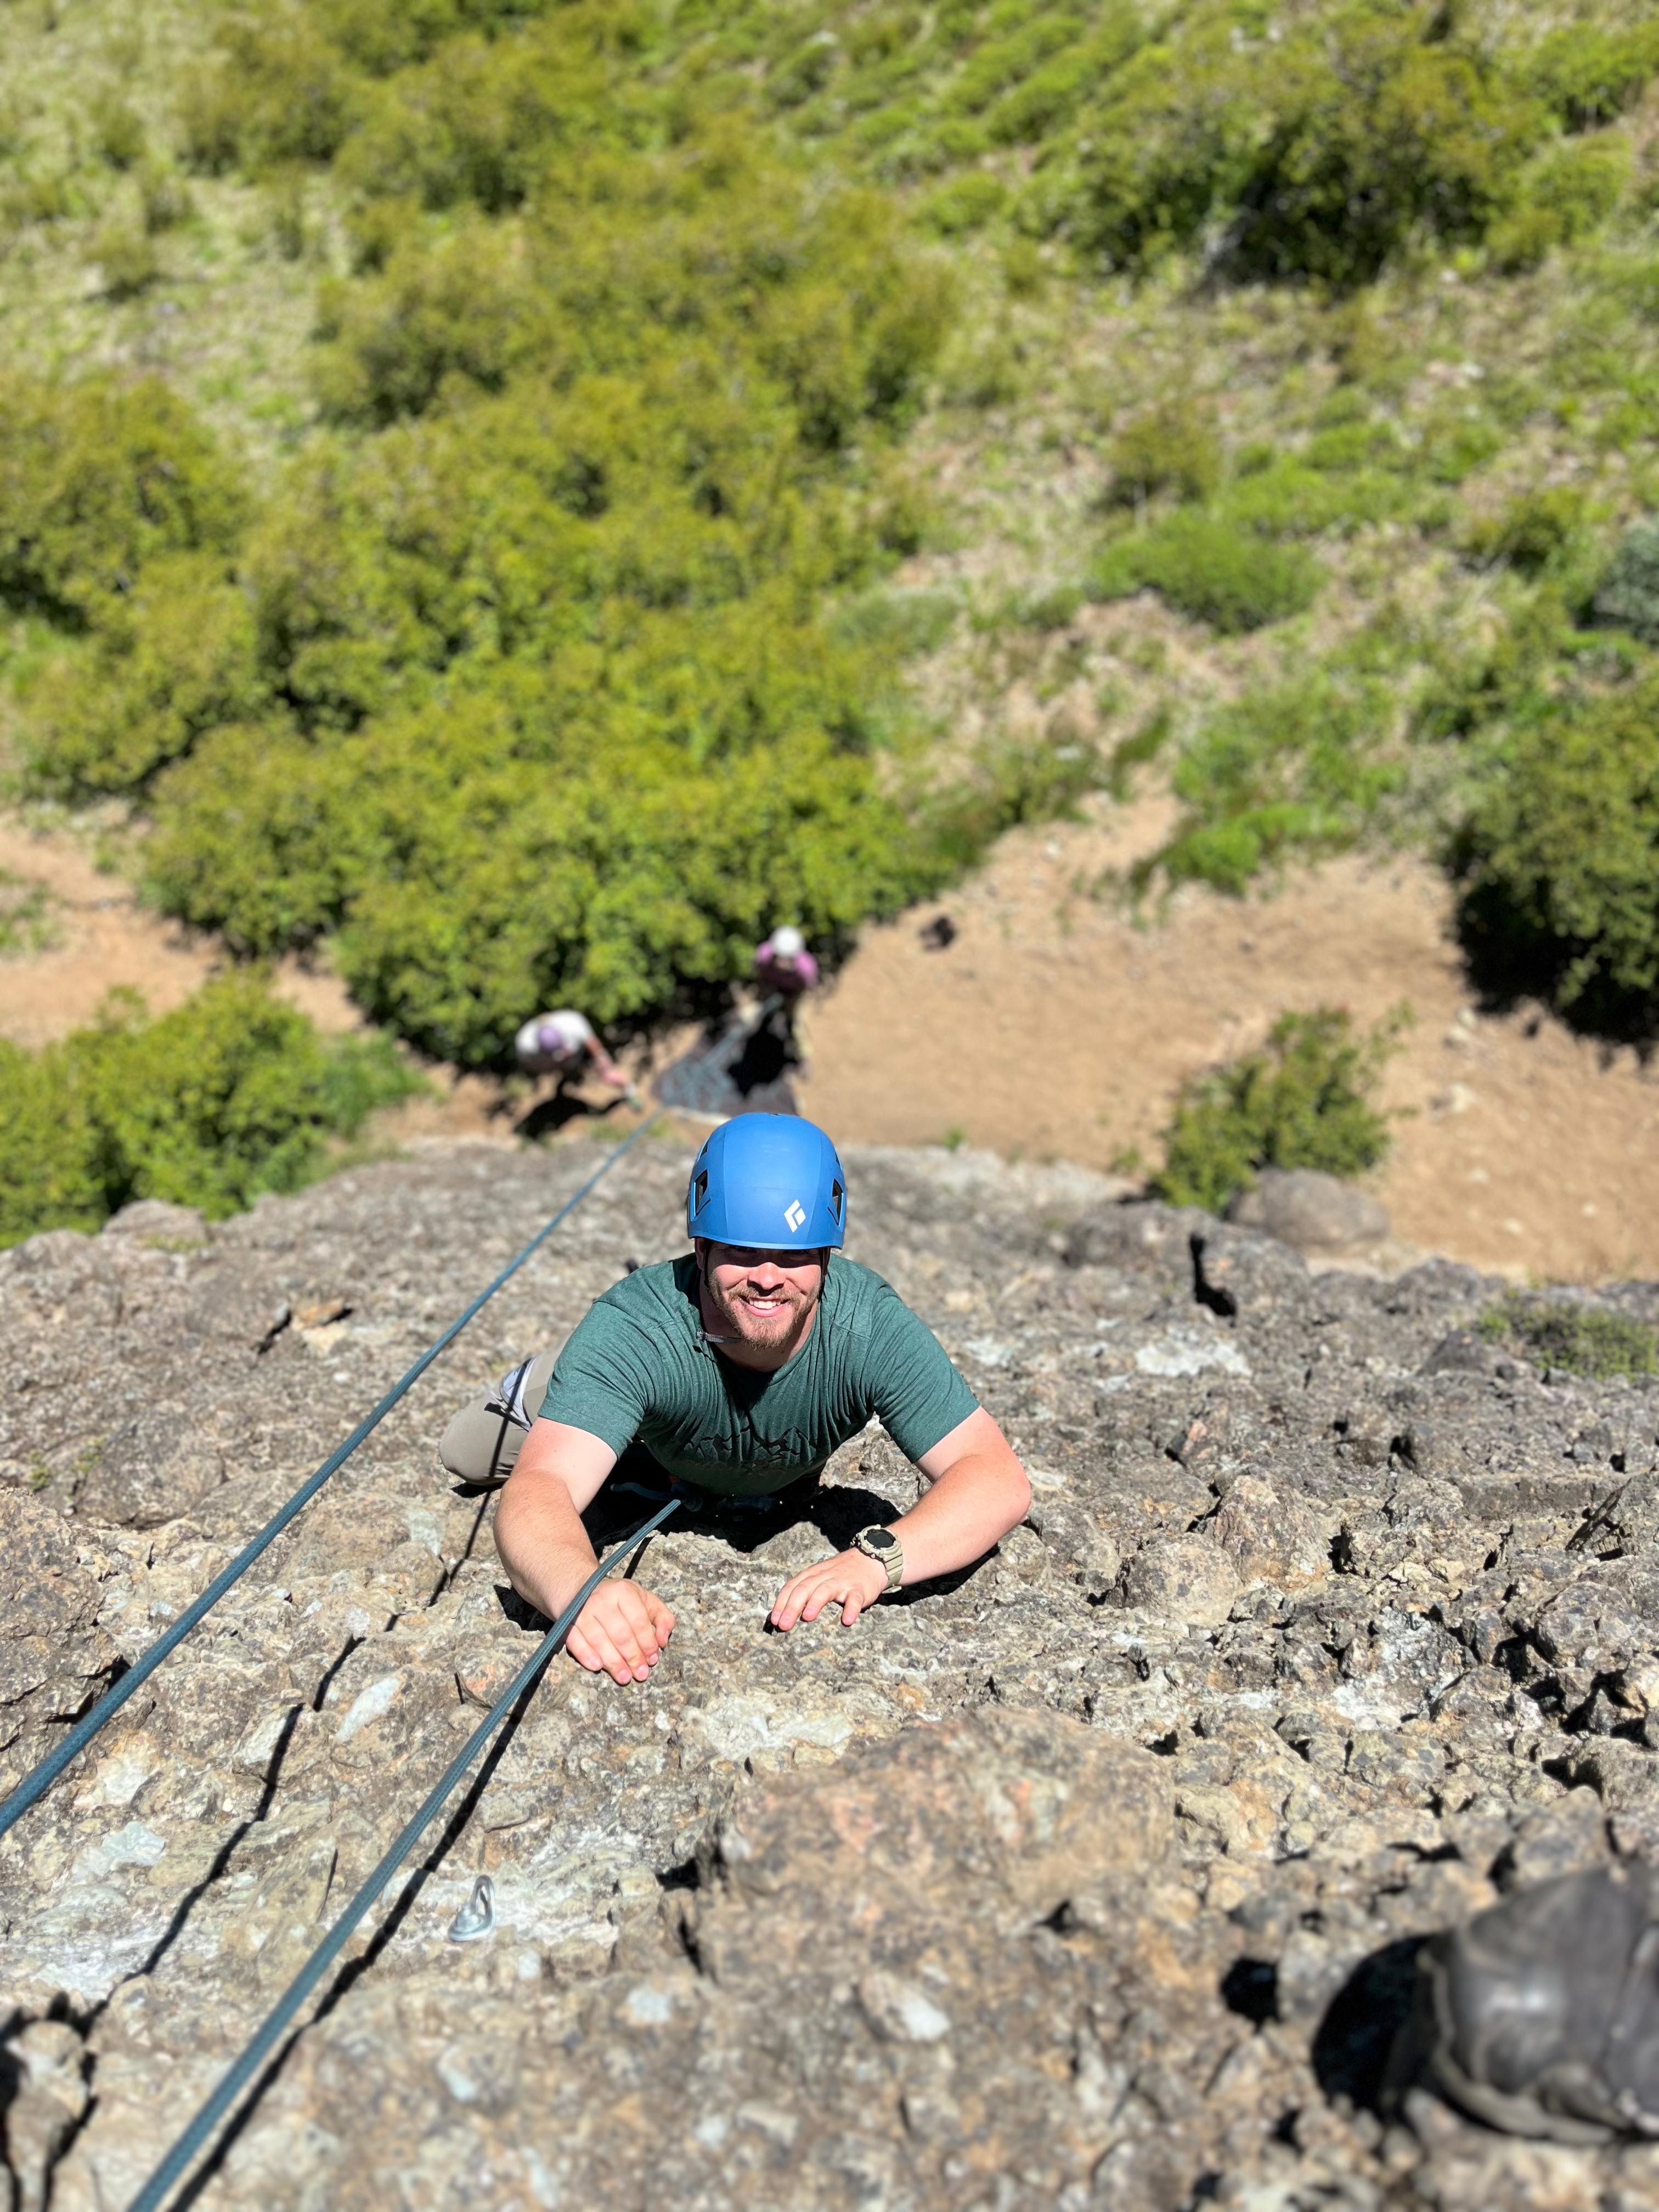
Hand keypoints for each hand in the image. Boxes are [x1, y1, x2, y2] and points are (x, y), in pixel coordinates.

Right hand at [566, 1579, 675, 1684]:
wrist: (579, 1589)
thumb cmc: (618, 1599)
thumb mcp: (644, 1600)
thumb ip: (661, 1617)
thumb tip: (662, 1641)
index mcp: (624, 1592)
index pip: (639, 1621)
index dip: (647, 1643)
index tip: (653, 1659)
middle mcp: (602, 1600)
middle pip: (620, 1634)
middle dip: (633, 1657)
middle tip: (640, 1673)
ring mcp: (583, 1611)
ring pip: (600, 1640)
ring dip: (613, 1662)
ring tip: (624, 1677)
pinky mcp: (568, 1623)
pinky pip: (576, 1641)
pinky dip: (586, 1655)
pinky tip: (597, 1667)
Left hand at [770, 1548, 887, 1632]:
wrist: (870, 1559)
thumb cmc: (839, 1573)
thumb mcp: (819, 1576)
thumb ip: (805, 1591)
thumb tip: (783, 1614)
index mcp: (812, 1574)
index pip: (792, 1587)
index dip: (781, 1603)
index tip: (773, 1620)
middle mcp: (824, 1576)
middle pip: (804, 1589)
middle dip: (792, 1607)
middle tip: (783, 1625)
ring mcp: (842, 1582)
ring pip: (825, 1590)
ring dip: (815, 1603)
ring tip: (807, 1618)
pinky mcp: (859, 1589)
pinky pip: (854, 1599)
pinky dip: (851, 1609)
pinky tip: (847, 1620)